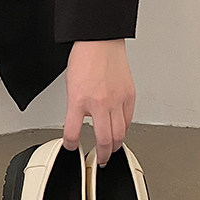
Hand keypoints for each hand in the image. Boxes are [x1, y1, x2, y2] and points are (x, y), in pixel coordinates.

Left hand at [61, 39, 134, 165]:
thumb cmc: (85, 57)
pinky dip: (124, 129)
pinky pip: (129, 119)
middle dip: (102, 154)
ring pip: (120, 134)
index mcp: (79, 99)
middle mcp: (99, 103)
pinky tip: (121, 130)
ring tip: (111, 148)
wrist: (101, 41)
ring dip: (115, 145)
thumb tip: (79, 121)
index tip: (70, 147)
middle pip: (104, 140)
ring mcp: (117, 100)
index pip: (72, 131)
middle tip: (100, 158)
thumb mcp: (72, 85)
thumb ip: (76, 105)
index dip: (70, 144)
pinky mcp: (129, 96)